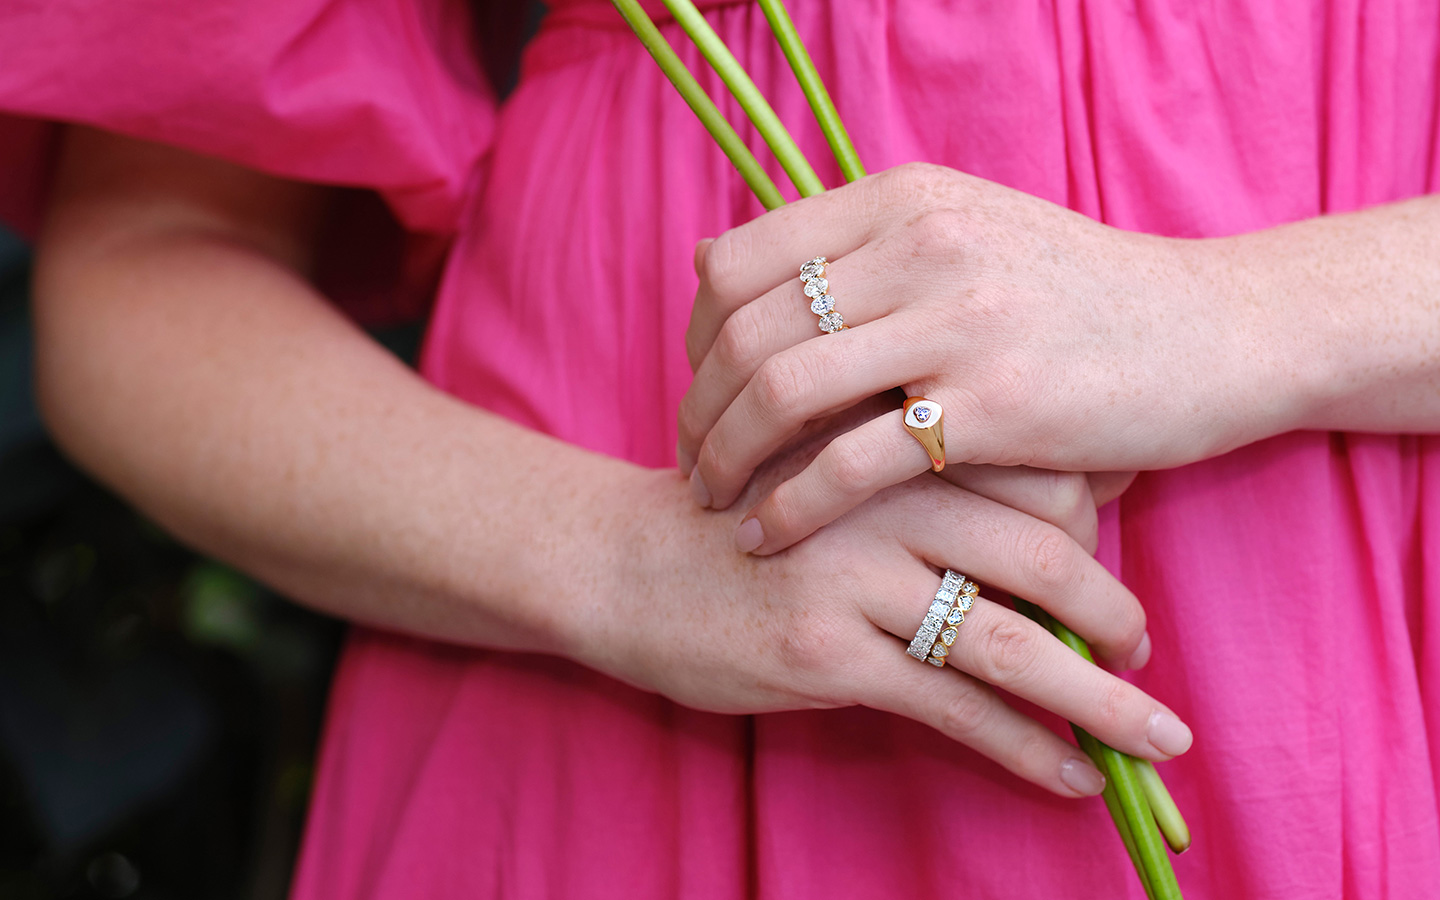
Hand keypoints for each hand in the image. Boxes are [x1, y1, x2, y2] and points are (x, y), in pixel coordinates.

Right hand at [570, 403, 1183, 799]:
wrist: (622, 558)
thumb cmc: (736, 507)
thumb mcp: (823, 455)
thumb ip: (916, 466)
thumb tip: (1043, 505)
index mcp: (894, 440)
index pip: (1037, 473)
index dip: (1098, 521)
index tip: (1118, 560)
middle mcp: (884, 500)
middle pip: (1043, 555)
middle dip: (1115, 615)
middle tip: (1144, 654)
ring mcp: (854, 578)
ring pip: (1009, 642)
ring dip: (1097, 698)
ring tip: (1155, 737)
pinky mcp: (825, 654)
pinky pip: (951, 707)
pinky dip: (1022, 747)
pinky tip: (1065, 774)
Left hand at [676, 162, 1286, 528]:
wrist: (1217, 332)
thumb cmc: (1079, 296)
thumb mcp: (966, 233)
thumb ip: (857, 251)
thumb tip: (720, 276)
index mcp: (901, 198)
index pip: (737, 261)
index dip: (695, 336)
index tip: (699, 389)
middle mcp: (920, 244)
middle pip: (744, 330)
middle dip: (697, 410)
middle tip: (692, 462)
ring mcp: (958, 322)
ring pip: (781, 392)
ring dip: (725, 459)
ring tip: (714, 501)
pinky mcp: (995, 407)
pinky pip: (849, 464)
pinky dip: (788, 506)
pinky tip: (768, 535)